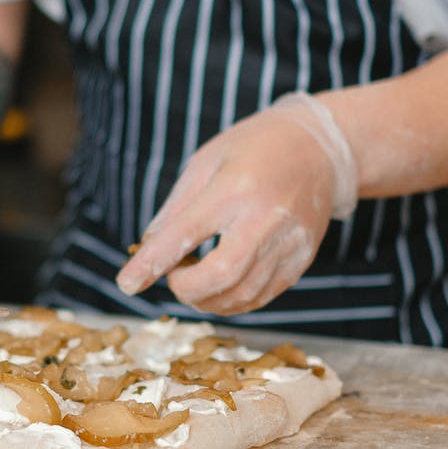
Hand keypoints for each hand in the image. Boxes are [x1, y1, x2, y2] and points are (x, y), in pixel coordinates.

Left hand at [115, 93, 356, 314]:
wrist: (321, 148)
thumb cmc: (255, 148)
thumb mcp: (206, 161)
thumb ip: (176, 207)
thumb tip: (149, 247)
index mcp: (235, 188)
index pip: (186, 235)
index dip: (152, 263)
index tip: (126, 283)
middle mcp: (266, 218)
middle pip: (221, 275)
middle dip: (185, 289)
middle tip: (173, 277)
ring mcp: (289, 243)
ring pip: (242, 295)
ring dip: (207, 300)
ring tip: (194, 280)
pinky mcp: (301, 260)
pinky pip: (262, 296)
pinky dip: (232, 301)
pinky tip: (219, 287)